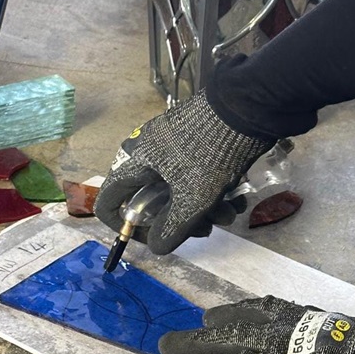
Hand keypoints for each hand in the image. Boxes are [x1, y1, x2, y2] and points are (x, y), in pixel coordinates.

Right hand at [94, 90, 274, 254]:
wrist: (245, 106)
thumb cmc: (210, 153)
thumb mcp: (192, 199)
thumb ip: (171, 229)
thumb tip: (158, 247)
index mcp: (135, 163)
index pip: (109, 201)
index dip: (125, 226)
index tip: (153, 237)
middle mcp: (147, 153)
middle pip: (153, 200)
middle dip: (181, 220)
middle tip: (206, 228)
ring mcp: (171, 145)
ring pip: (178, 189)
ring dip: (204, 208)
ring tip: (230, 212)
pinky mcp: (193, 141)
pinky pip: (194, 175)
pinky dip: (212, 190)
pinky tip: (236, 198)